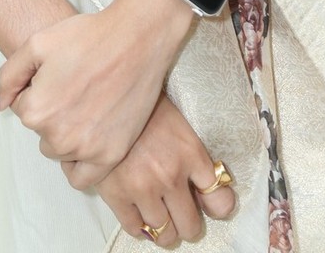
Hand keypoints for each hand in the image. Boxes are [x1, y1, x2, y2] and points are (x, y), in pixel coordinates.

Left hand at [0, 0, 194, 186]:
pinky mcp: (111, 155)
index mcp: (36, 110)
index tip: (60, 75)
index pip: (23, 108)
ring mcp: (86, 150)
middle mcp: (58, 137)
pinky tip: (86, 139)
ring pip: (59, 151)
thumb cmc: (87, 36)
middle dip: (51, 113)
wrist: (137, 39)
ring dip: (66, 135)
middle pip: (41, 132)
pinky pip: (81, 178)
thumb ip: (9, 76)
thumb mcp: (37, 44)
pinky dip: (78, 164)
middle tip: (74, 88)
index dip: (39, 89)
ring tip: (86, 105)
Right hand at [65, 94, 237, 245]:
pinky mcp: (116, 195)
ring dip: (165, 229)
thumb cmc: (142, 101)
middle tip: (183, 217)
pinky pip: (134, 228)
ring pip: (164, 234)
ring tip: (161, 218)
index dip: (219, 207)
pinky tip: (140, 214)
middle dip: (189, 224)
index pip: (219, 200)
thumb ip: (191, 153)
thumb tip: (203, 180)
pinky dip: (140, 226)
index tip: (213, 206)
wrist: (105, 89)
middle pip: (191, 226)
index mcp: (190, 154)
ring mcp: (143, 188)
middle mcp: (171, 176)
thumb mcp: (177, 120)